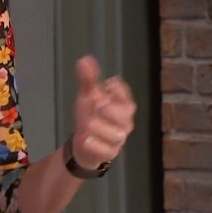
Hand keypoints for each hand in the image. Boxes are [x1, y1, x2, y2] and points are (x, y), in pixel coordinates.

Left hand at [72, 55, 135, 169]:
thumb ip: (88, 79)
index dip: (119, 91)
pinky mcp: (108, 153)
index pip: (127, 97)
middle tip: (97, 103)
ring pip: (116, 134)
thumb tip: (84, 59)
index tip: (107, 84)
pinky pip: (106, 150)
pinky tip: (85, 139)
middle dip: (111, 109)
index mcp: (122, 106)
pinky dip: (95, 145)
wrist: (85, 144)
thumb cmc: (92, 116)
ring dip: (101, 127)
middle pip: (125, 115)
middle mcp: (123, 123)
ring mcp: (117, 139)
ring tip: (88, 123)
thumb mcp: (88, 96)